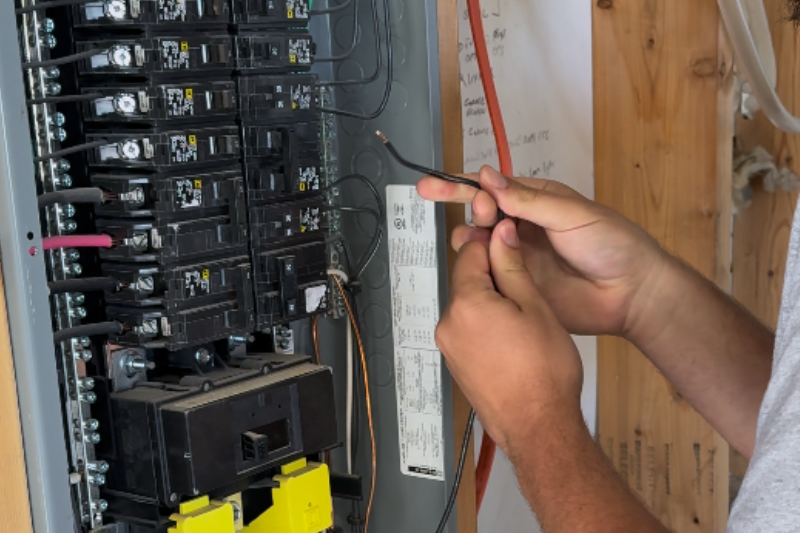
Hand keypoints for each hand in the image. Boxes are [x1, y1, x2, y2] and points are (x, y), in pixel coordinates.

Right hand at [419, 166, 667, 337]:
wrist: (632, 293)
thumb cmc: (612, 243)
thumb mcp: (571, 214)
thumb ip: (527, 200)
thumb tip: (488, 176)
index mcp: (535, 202)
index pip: (490, 189)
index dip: (459, 186)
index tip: (431, 188)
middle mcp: (521, 228)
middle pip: (478, 215)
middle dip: (471, 211)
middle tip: (485, 216)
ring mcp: (517, 258)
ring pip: (476, 247)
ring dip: (470, 241)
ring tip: (479, 244)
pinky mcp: (517, 287)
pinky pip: (487, 277)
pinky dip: (477, 271)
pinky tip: (480, 270)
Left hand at [436, 220, 584, 450]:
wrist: (539, 427)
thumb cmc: (544, 370)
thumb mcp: (535, 307)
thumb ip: (512, 266)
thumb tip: (501, 232)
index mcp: (465, 303)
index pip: (471, 253)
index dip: (495, 245)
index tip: (516, 249)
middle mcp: (448, 323)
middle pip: (467, 281)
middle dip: (495, 278)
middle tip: (528, 290)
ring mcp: (449, 347)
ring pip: (469, 307)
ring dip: (492, 303)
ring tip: (525, 320)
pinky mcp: (456, 364)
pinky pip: (468, 331)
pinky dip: (487, 327)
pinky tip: (514, 341)